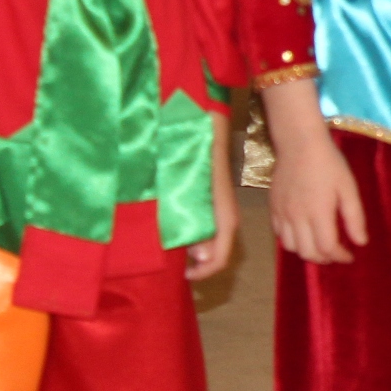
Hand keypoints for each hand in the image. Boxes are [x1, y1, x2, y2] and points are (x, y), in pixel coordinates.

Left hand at [185, 110, 237, 281]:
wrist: (199, 114)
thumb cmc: (189, 148)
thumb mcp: (186, 188)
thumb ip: (197, 223)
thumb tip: (202, 257)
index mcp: (222, 214)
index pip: (220, 257)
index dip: (203, 272)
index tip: (181, 275)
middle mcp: (223, 213)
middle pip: (216, 249)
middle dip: (196, 262)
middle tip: (169, 265)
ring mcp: (216, 204)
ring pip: (210, 236)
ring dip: (192, 247)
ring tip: (167, 249)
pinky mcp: (208, 195)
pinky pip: (204, 223)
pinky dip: (190, 233)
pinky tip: (171, 227)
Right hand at [267, 116, 366, 263]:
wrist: (299, 144)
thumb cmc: (329, 164)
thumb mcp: (348, 188)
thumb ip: (354, 217)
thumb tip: (360, 242)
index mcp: (318, 212)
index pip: (327, 248)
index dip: (340, 256)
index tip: (350, 255)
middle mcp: (297, 217)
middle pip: (307, 252)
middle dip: (324, 259)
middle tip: (336, 254)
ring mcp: (282, 213)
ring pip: (290, 247)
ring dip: (306, 252)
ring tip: (320, 247)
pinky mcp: (273, 207)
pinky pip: (279, 234)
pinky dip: (292, 241)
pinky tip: (303, 234)